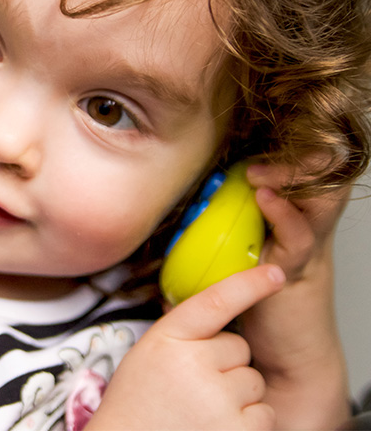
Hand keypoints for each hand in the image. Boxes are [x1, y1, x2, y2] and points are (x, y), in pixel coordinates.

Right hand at [86, 265, 284, 430]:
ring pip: (253, 381)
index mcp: (169, 337)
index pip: (216, 300)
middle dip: (226, 364)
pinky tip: (218, 427)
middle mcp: (194, 365)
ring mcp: (217, 402)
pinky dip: (248, 423)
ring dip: (238, 395)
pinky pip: (264, 415)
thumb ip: (180, 330)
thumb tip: (217, 305)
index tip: (275, 274)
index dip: (249, 283)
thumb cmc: (137, 402)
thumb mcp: (148, 352)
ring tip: (203, 410)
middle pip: (239, 347)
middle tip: (195, 385)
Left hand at [242, 162, 350, 429]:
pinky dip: (283, 214)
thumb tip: (180, 211)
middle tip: (257, 152)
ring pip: (319, 197)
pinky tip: (264, 198)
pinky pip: (300, 236)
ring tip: (258, 172)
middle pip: (321, 174)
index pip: (302, 170)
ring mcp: (307, 249)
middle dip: (295, 154)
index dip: (286, 150)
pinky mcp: (300, 272)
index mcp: (290, 219)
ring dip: (289, 176)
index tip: (249, 142)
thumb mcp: (236, 255)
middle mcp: (305, 228)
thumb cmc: (260, 307)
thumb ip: (219, 232)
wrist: (287, 358)